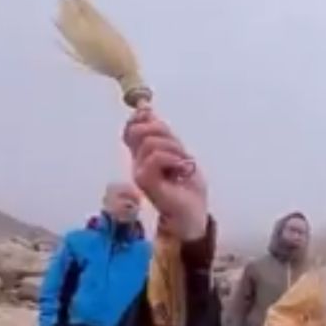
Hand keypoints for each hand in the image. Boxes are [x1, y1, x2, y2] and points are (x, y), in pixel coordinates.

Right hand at [124, 107, 208, 240]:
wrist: (194, 215)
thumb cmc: (188, 189)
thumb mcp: (179, 154)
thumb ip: (164, 136)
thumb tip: (147, 110)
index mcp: (144, 156)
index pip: (132, 129)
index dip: (143, 118)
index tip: (158, 121)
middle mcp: (138, 163)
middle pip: (138, 130)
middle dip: (162, 132)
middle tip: (179, 150)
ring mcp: (140, 172)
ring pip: (150, 142)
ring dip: (174, 149)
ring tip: (183, 165)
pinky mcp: (145, 181)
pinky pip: (155, 157)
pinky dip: (172, 158)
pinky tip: (181, 169)